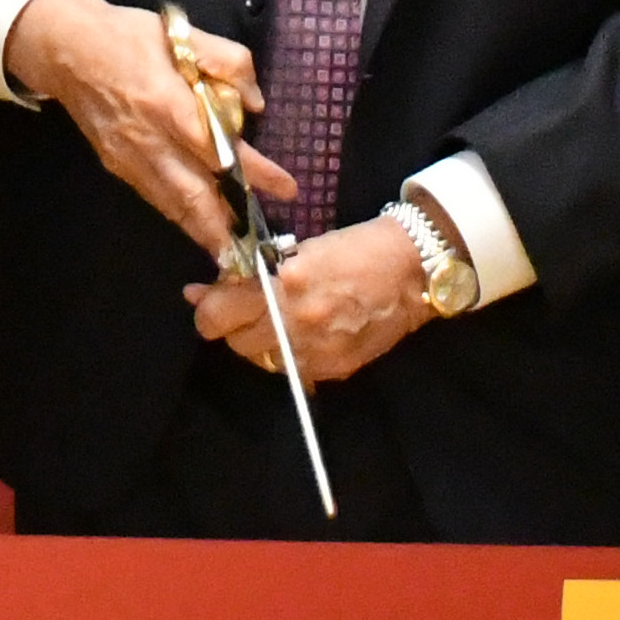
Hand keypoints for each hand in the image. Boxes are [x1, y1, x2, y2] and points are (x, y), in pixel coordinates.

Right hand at [2, 0, 296, 253]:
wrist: (63, 48)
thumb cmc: (126, 35)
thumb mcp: (183, 33)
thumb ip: (228, 60)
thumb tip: (255, 103)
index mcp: (167, 103)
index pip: (219, 147)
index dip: (253, 172)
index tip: (285, 188)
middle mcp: (148, 140)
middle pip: (192, 194)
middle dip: (224, 226)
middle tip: (255, 251)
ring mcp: (128, 157)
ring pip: (171, 204)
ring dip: (202, 230)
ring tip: (233, 251)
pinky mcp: (115, 165)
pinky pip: (153, 196)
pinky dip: (178, 214)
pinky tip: (198, 223)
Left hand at [188, 218, 425, 383]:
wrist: (414, 271)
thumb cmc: (356, 248)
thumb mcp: (301, 250)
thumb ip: (254, 275)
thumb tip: (205, 290)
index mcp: (286, 285)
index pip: (220, 314)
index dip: (208, 309)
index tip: (208, 299)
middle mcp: (298, 323)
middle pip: (236, 342)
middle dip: (232, 326)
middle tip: (241, 309)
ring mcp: (317, 350)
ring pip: (261, 360)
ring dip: (258, 342)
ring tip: (274, 320)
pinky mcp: (335, 368)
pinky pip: (293, 370)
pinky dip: (287, 354)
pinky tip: (299, 334)